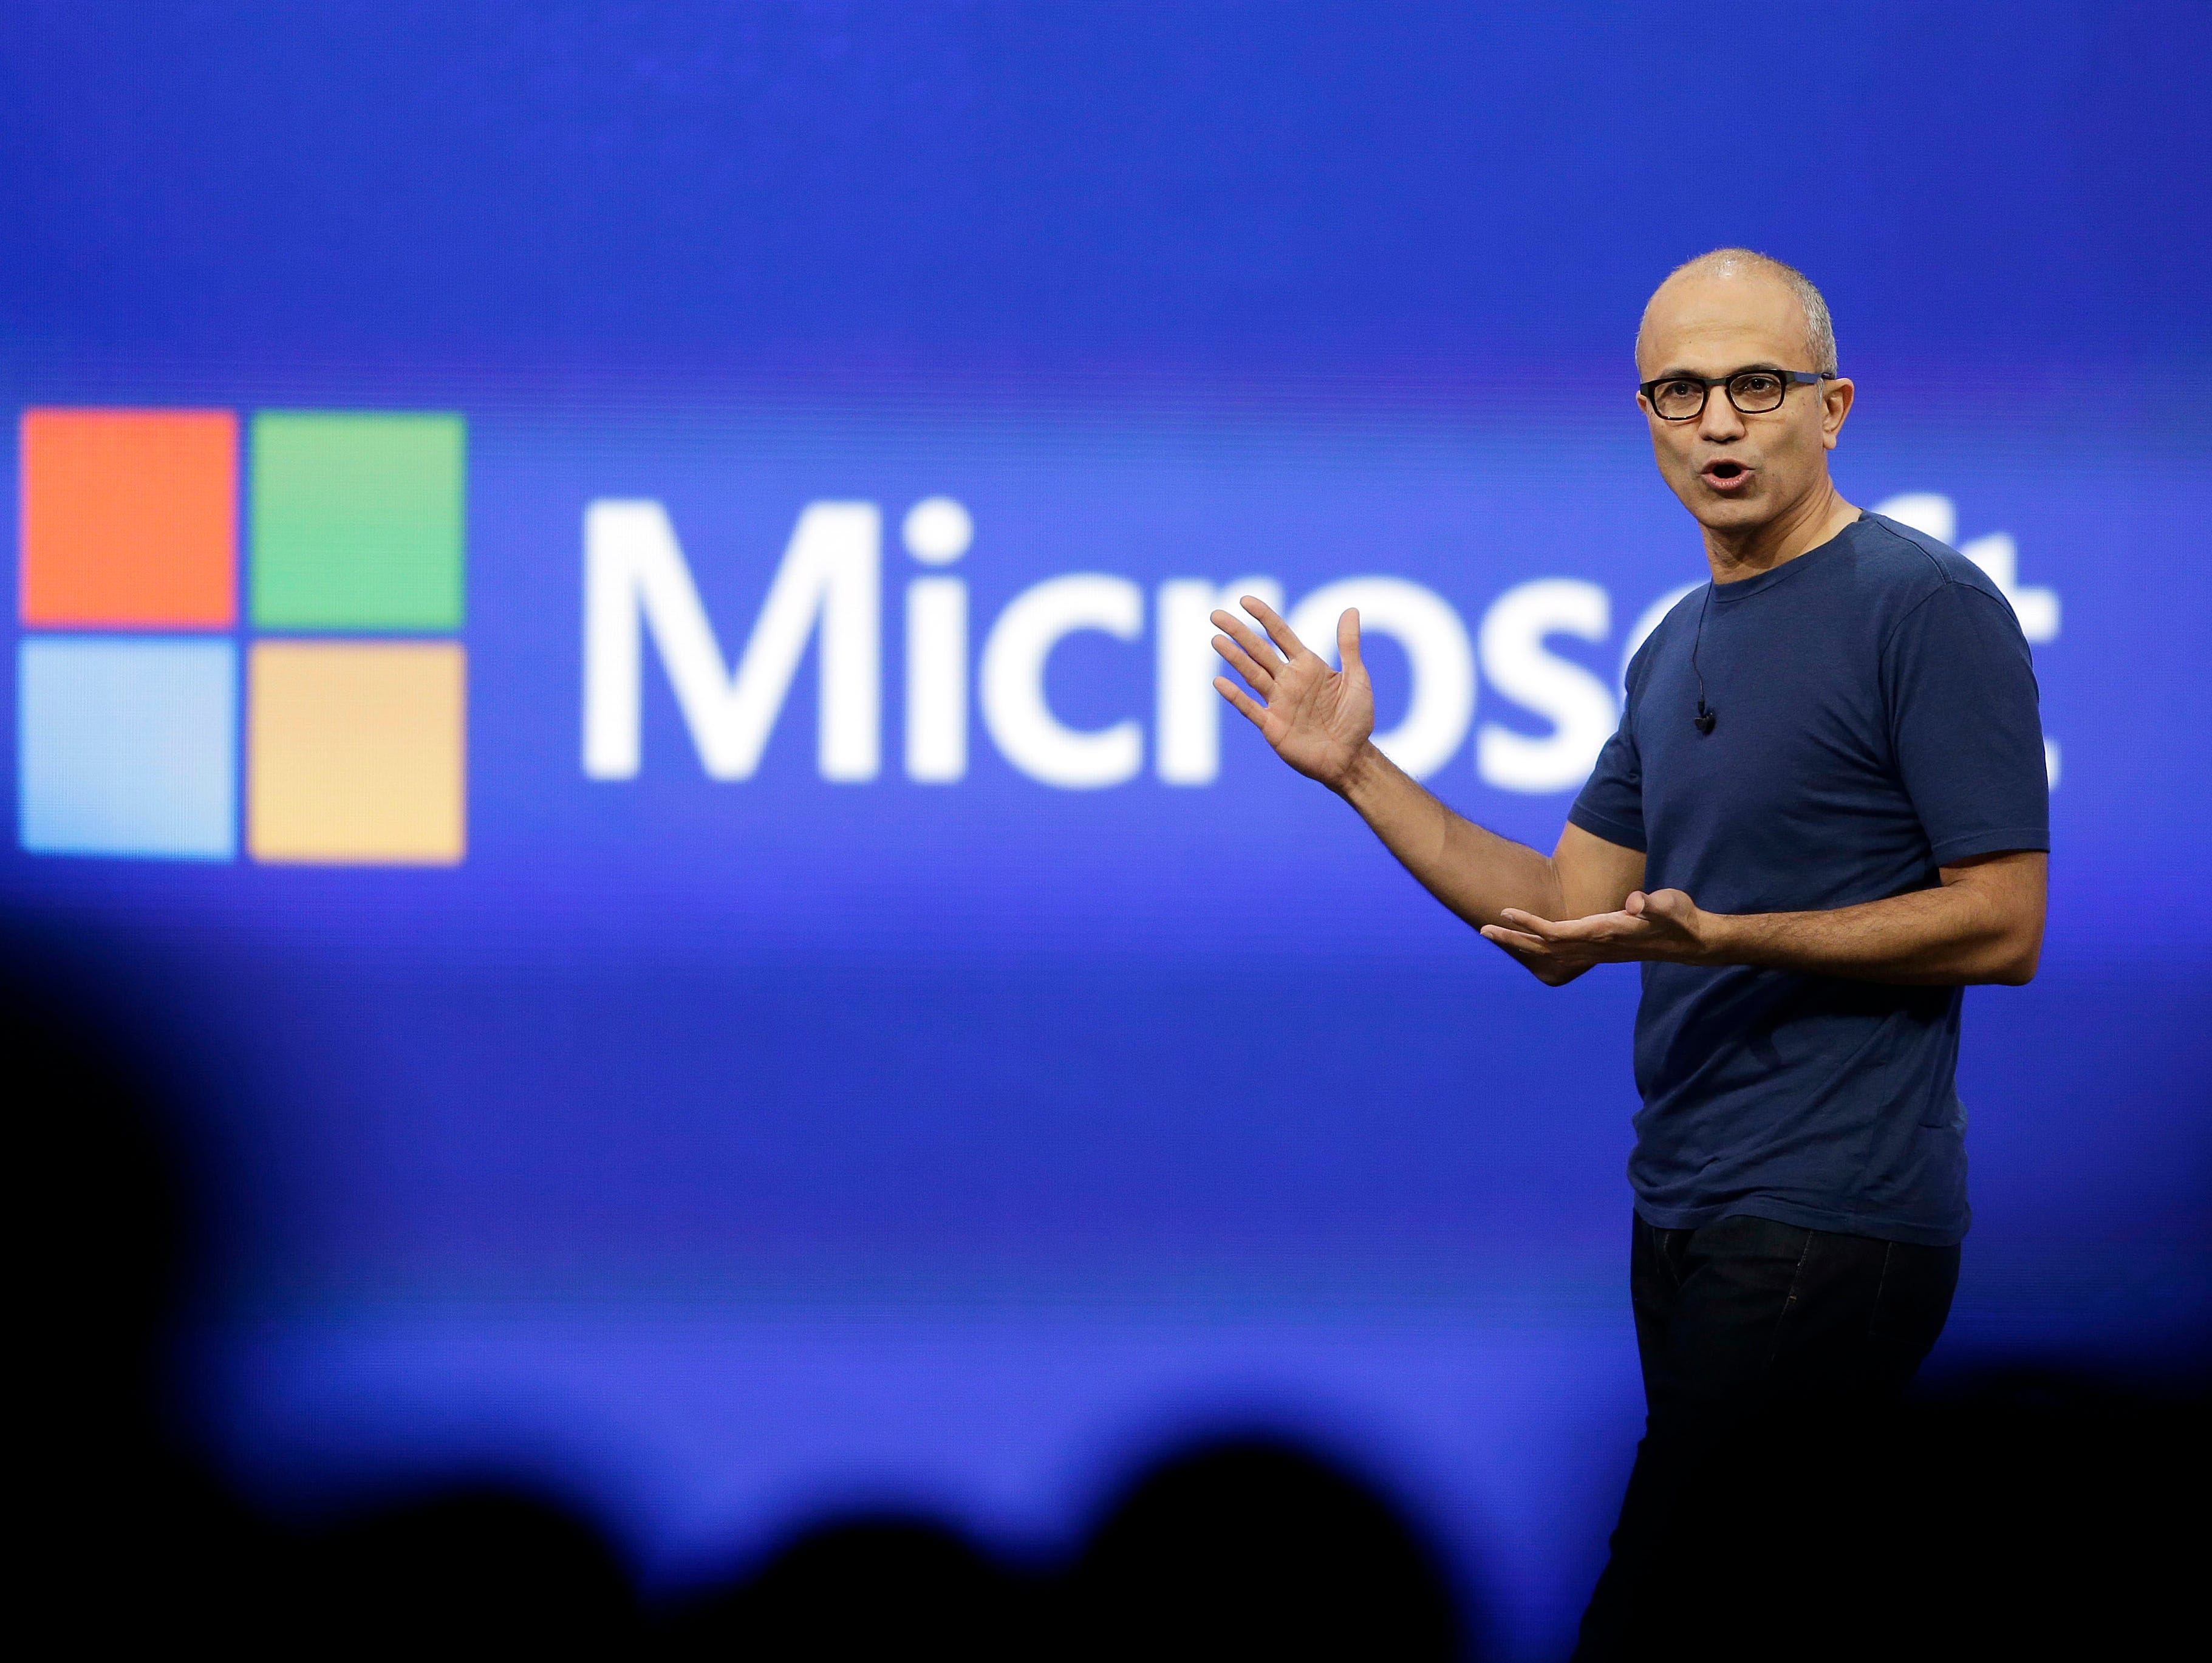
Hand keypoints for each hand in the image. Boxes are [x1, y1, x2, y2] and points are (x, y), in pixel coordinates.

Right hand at [1211, 598, 1373, 789]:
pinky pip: (1250, 708)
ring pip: (1251, 674)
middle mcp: (1288, 680)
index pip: (1280, 634)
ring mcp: (1278, 703)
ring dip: (1233, 657)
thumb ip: (1348, 645)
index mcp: (1307, 666)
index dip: (1263, 616)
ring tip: (1215, 640)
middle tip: (1216, 615)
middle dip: (1238, 632)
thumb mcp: (1356, 678)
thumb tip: (1351, 609)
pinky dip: (1235, 696)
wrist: (1351, 758)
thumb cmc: (1356, 718)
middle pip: (1258, 650)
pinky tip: (1219, 682)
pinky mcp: (1272, 726)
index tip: (1244, 600)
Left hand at [1479, 888, 1720, 982]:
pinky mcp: (1599, 947)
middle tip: (1481, 928)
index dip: (1531, 922)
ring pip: (1549, 950)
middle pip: (1545, 945)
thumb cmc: (1680, 918)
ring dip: (1521, 942)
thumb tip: (1639, 903)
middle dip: (1514, 937)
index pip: (1558, 931)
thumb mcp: (1671, 905)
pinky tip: (1525, 940)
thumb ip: (1655, 905)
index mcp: (1605, 933)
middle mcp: (1596, 945)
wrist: (1693, 942)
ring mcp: (1596, 949)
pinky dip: (1538, 945)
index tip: (1505, 911)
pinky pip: (1560, 950)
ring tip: (1493, 932)